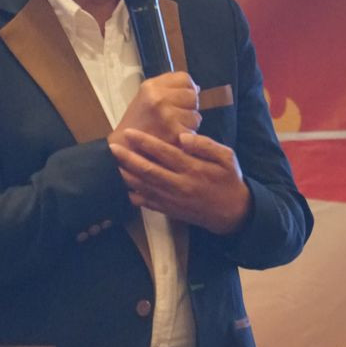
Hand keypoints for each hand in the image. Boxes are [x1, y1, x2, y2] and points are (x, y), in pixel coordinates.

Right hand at [107, 73, 200, 147]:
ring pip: (195, 115)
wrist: (123, 148)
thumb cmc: (136, 124)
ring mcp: (167, 116)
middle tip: (175, 116)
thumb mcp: (145, 97)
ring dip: (188, 124)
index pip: (185, 79)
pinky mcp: (174, 133)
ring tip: (172, 128)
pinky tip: (174, 137)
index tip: (181, 99)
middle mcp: (159, 98)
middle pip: (192, 96)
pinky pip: (193, 131)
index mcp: (151, 87)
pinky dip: (187, 137)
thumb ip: (168, 89)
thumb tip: (195, 88)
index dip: (187, 89)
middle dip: (189, 107)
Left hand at [108, 128, 252, 233]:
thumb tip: (182, 136)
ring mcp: (172, 200)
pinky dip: (133, 195)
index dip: (145, 142)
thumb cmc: (229, 180)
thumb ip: (205, 145)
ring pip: (144, 187)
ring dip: (126, 175)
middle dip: (128, 158)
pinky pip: (147, 203)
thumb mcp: (226, 157)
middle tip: (112, 147)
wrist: (233, 213)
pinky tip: (123, 187)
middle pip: (148, 170)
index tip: (130, 133)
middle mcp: (179, 185)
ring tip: (112, 164)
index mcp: (193, 169)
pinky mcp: (169, 210)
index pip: (164, 153)